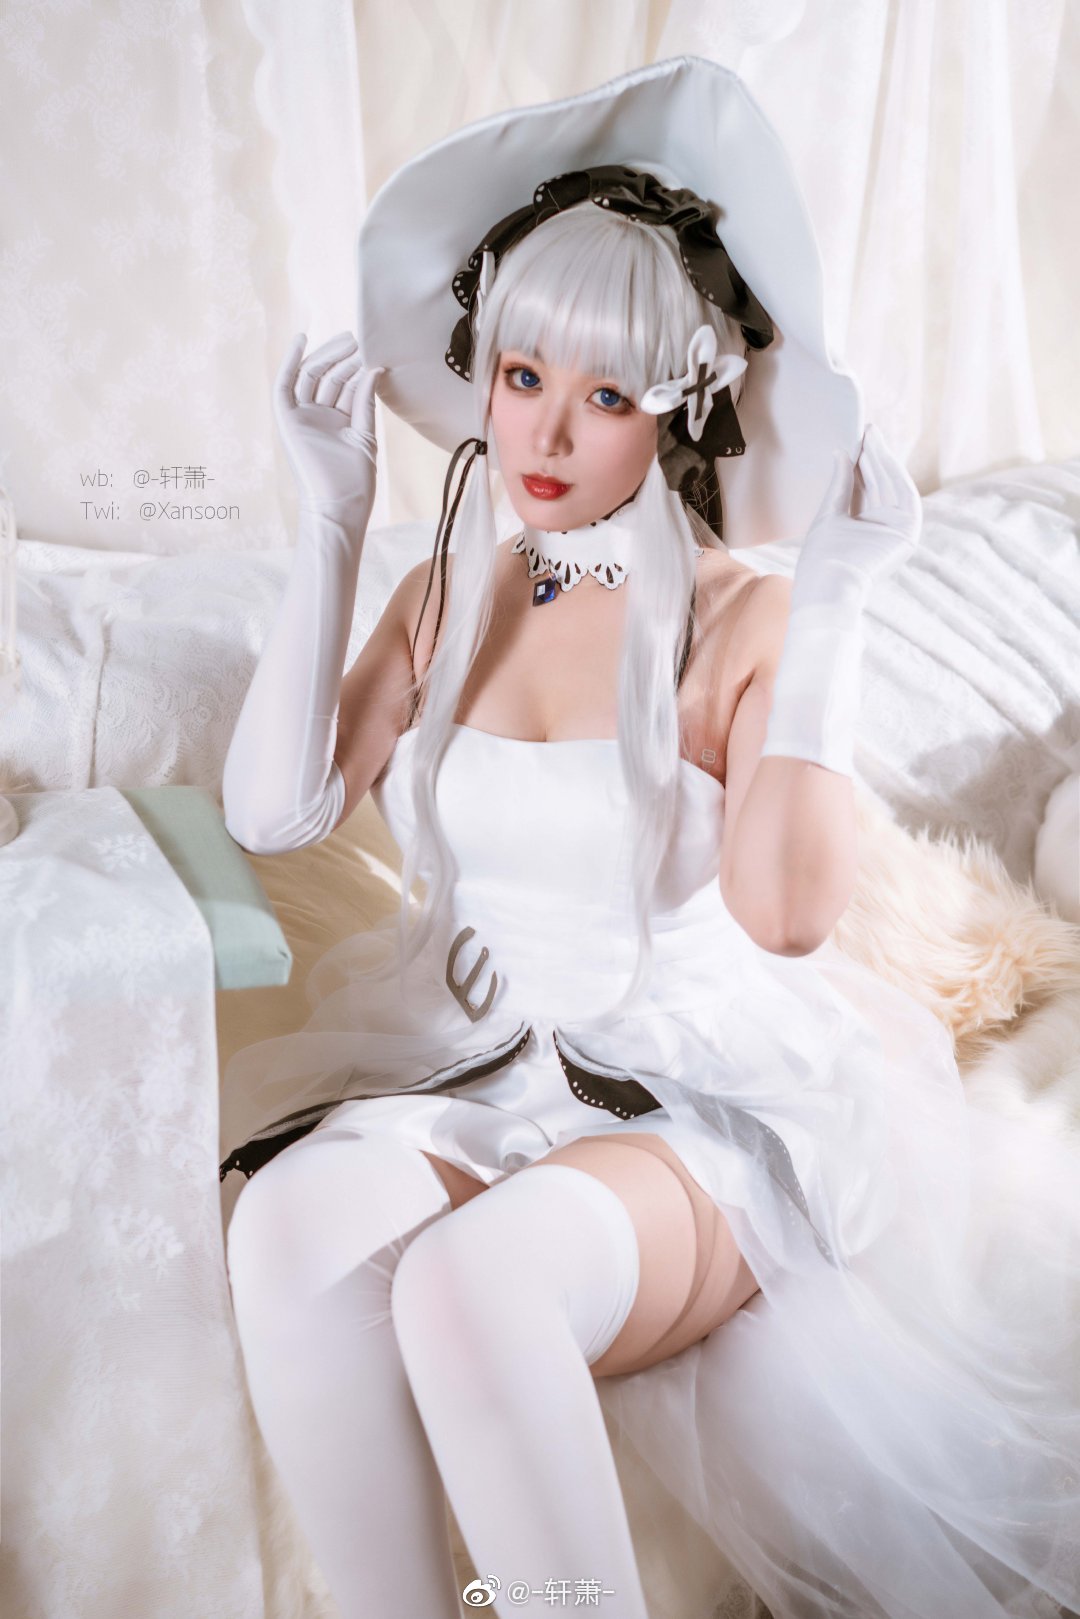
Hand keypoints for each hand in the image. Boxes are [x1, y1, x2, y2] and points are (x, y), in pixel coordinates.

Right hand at [272, 331, 383, 516]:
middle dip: (342, 357)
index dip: (357, 368)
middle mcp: (319, 417)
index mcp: (339, 421)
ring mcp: (302, 417)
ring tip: (347, 341)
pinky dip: (289, 362)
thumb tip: (375, 369)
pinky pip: (284, 385)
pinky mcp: (287, 420)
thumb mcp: (365, 434)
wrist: (339, 504)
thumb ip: (365, 401)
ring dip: (327, 356)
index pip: (346, 386)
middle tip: (358, 340)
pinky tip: (301, 340)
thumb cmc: (355, 480)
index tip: (370, 351)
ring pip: (311, 376)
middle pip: (327, 376)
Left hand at [791, 422, 921, 614]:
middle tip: (868, 430)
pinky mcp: (908, 532)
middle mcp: (884, 528)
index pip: (867, 488)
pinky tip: (879, 454)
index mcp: (865, 527)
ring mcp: (898, 531)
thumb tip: (841, 451)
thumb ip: (839, 484)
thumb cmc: (821, 557)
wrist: (828, 584)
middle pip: (881, 485)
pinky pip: (903, 494)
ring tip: (871, 437)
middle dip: (875, 457)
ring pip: (892, 486)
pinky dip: (892, 472)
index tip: (859, 438)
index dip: (864, 462)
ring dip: (883, 460)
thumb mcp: (830, 512)